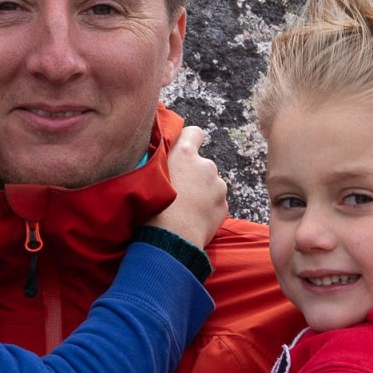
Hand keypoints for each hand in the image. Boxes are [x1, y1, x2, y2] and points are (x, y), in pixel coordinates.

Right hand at [146, 126, 227, 246]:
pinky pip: (215, 202)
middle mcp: (206, 165)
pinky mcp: (224, 205)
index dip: (189, 140)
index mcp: (185, 154)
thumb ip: (160, 160)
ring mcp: (218, 186)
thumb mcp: (149, 176)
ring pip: (210, 184)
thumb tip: (161, 154)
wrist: (171, 239)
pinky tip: (193, 219)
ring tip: (184, 208)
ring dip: (201, 191)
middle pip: (201, 164)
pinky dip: (207, 208)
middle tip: (176, 191)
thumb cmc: (152, 206)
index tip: (182, 151)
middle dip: (193, 174)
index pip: (194, 133)